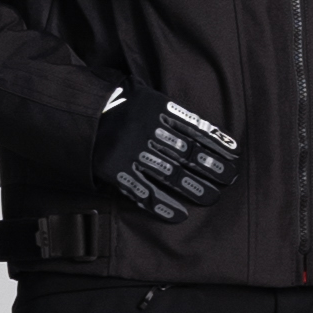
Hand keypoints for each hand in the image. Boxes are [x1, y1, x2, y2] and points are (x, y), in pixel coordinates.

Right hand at [92, 85, 238, 223]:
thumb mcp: (146, 98)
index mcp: (157, 110)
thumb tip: (207, 133)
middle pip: (187, 154)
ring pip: (170, 174)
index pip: (195, 130)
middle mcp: (146, 131)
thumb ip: (171, 114)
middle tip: (230, 180)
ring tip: (212, 197)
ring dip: (193, 188)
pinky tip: (179, 214)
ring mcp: (131, 151)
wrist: (79, 113)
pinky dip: (162, 205)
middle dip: (212, 169)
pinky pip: (142, 191)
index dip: (216, 145)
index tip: (233, 157)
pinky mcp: (115, 170)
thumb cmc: (119, 104)